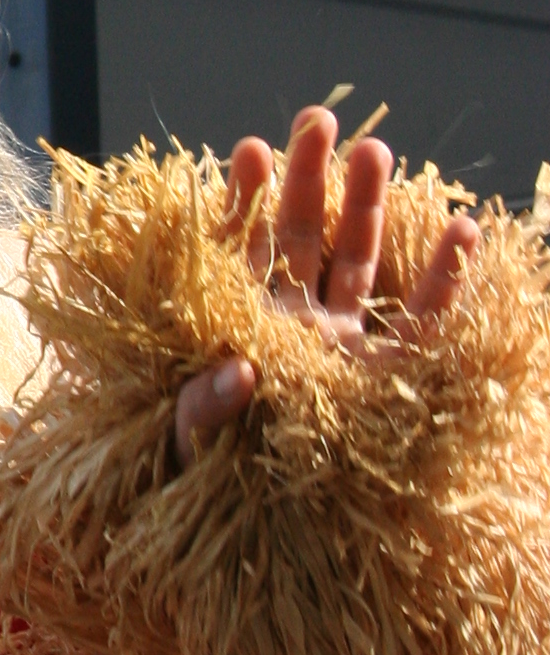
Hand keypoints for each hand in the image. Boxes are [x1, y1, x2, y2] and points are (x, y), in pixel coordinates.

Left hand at [173, 103, 479, 467]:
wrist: (258, 537)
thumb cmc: (207, 478)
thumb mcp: (192, 443)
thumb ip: (204, 408)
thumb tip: (232, 371)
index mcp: (241, 326)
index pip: (241, 250)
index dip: (246, 200)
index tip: (250, 149)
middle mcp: (294, 326)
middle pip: (305, 237)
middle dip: (313, 179)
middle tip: (319, 118)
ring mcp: (345, 346)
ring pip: (361, 261)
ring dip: (372, 207)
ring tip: (378, 150)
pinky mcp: (393, 379)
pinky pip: (425, 321)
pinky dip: (446, 278)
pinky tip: (463, 229)